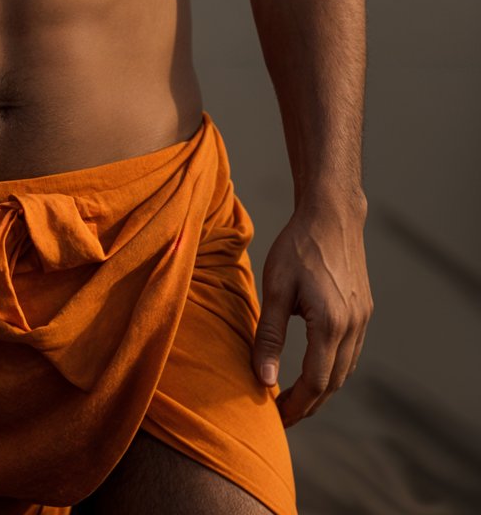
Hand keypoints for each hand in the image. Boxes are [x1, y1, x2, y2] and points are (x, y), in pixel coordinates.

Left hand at [252, 199, 372, 427]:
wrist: (331, 214)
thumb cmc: (298, 246)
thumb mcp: (275, 288)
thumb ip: (269, 336)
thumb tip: (264, 380)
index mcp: (331, 324)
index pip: (315, 382)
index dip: (296, 405)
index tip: (276, 416)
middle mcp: (354, 327)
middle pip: (334, 383)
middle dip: (309, 403)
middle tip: (283, 413)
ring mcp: (363, 319)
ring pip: (346, 369)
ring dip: (323, 388)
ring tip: (296, 396)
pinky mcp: (365, 309)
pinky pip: (351, 351)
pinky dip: (334, 367)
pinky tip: (315, 365)